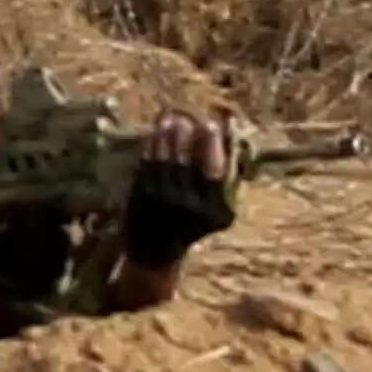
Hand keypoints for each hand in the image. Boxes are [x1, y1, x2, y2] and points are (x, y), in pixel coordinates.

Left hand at [121, 114, 241, 269]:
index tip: (211, 124)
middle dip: (187, 137)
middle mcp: (186, 208)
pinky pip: (147, 164)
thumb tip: (230, 140)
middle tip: (189, 118)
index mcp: (211, 212)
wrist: (155, 253)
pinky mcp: (141, 197)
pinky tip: (155, 133)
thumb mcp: (216, 213)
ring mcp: (161, 202)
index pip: (214, 172)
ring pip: (165, 160)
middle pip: (186, 163)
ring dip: (168, 136)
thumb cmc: (191, 225)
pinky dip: (152, 146)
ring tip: (171, 119)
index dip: (213, 145)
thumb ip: (226, 181)